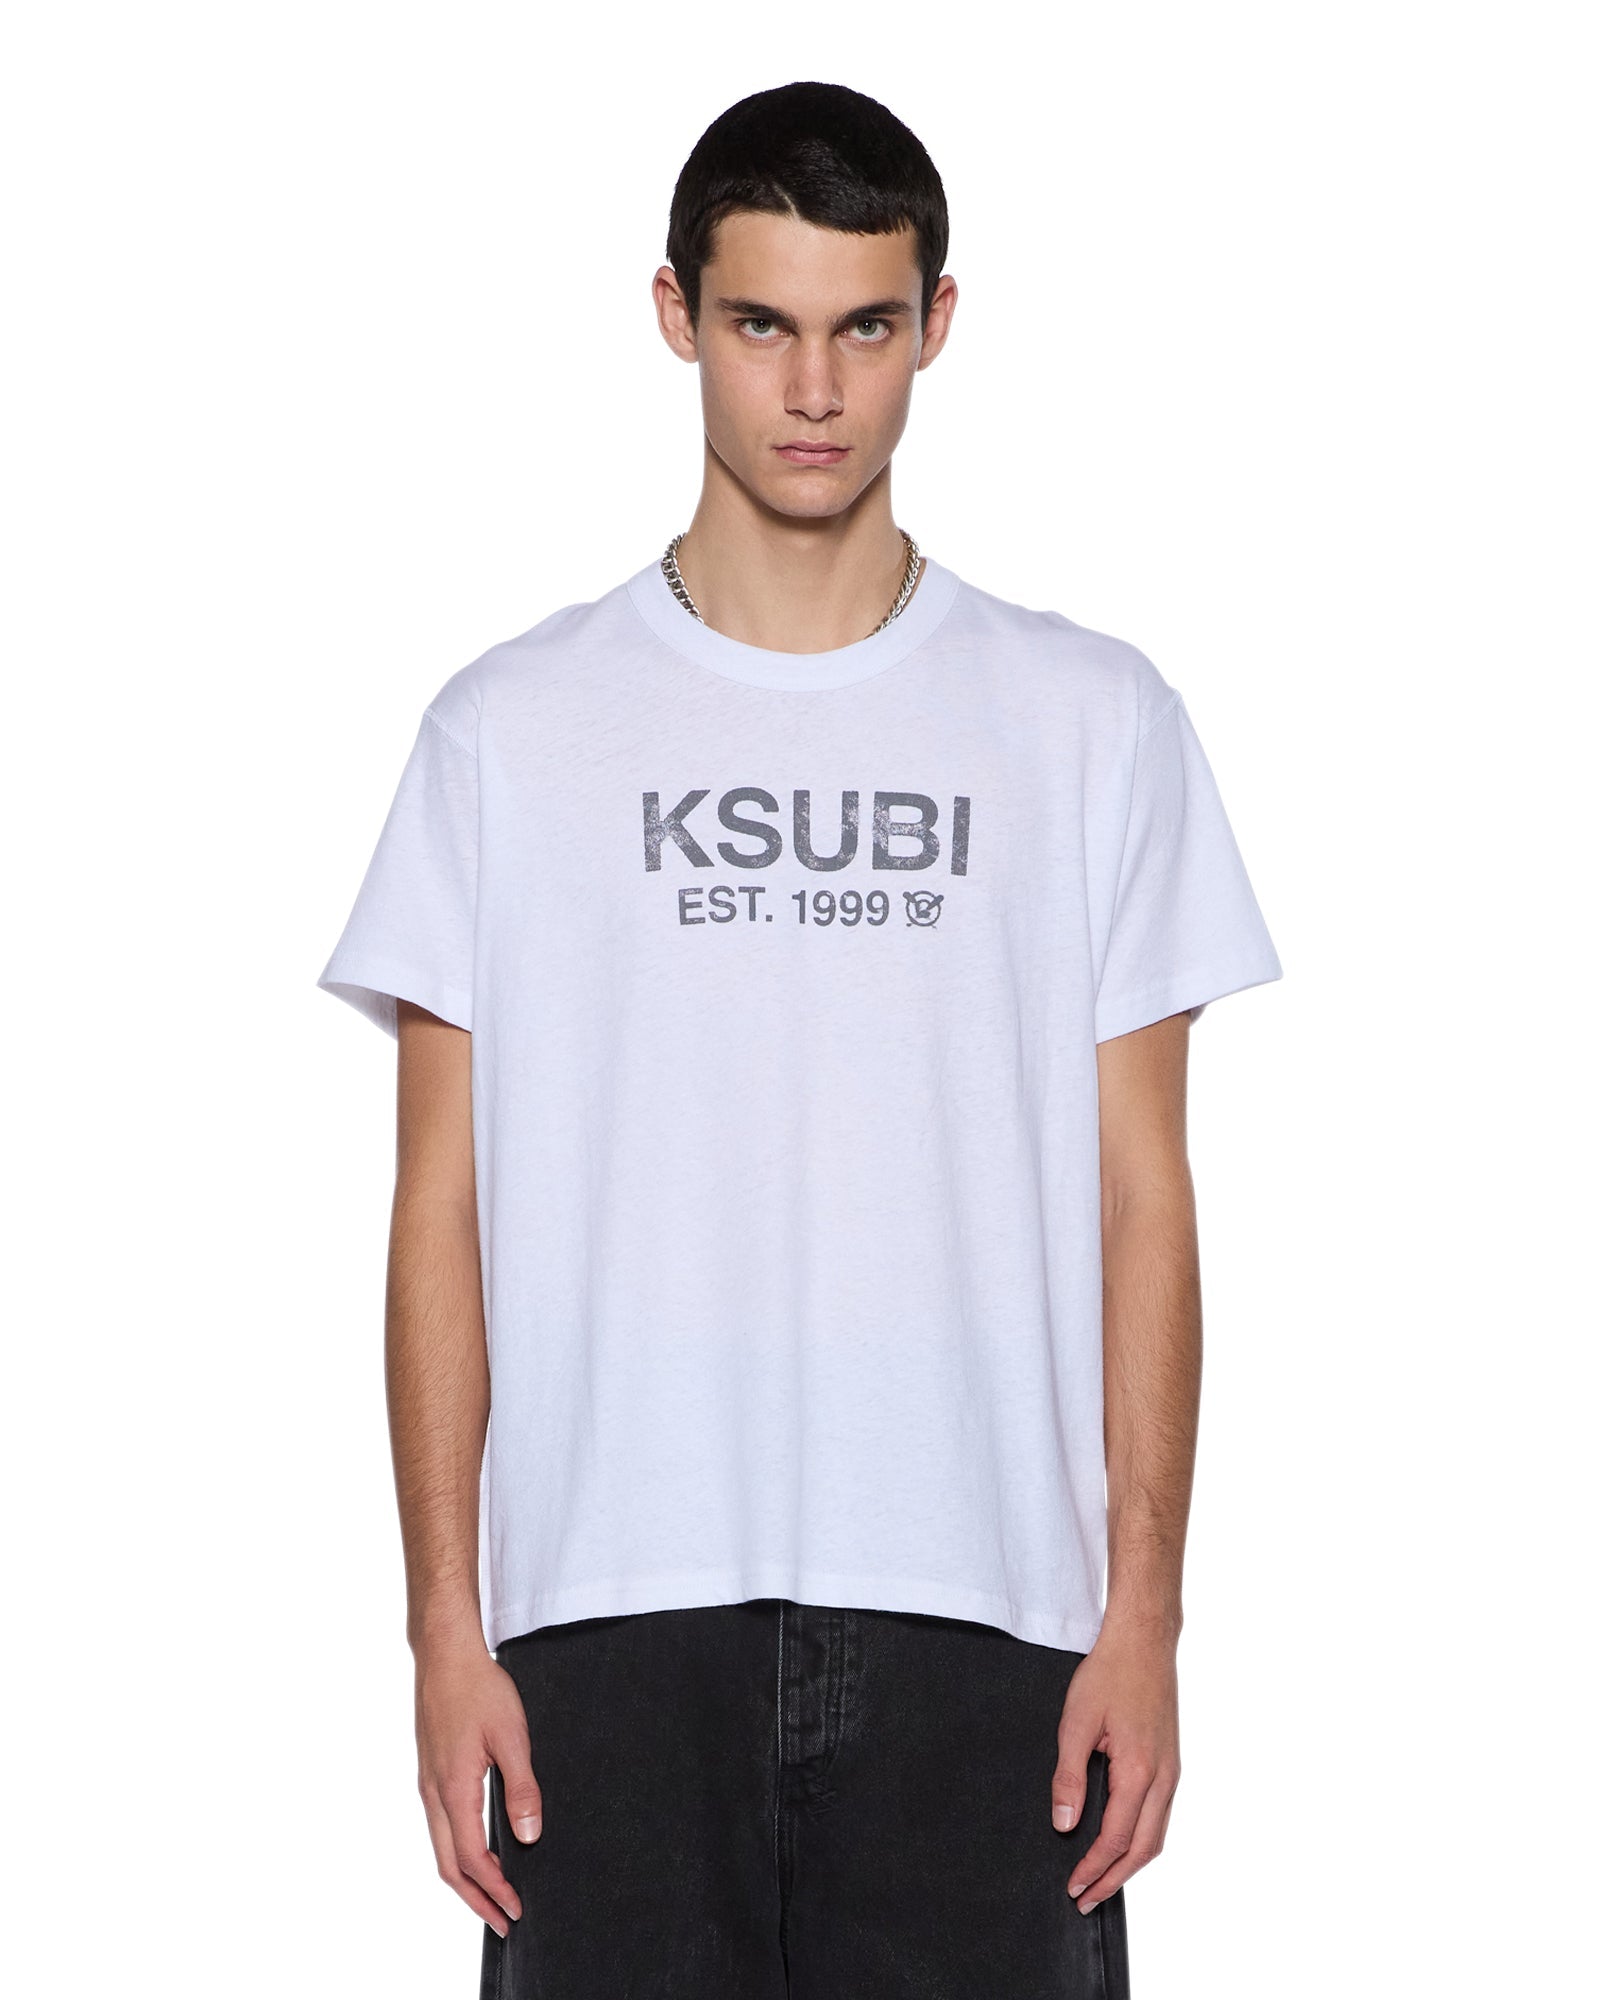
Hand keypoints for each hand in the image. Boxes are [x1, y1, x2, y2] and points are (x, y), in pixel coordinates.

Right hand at [414, 1638, 542, 1937]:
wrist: (446, 1654)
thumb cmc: (480, 1688)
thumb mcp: (512, 1736)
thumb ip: (522, 1788)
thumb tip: (529, 1836)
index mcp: (453, 1789)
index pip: (472, 1858)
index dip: (494, 1889)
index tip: (516, 1910)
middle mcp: (434, 1793)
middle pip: (449, 1866)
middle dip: (475, 1900)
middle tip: (503, 1922)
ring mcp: (428, 1783)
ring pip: (442, 1849)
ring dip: (466, 1878)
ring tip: (492, 1896)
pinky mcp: (431, 1772)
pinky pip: (441, 1828)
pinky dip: (458, 1852)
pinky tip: (479, 1850)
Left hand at [1050, 1618, 1179, 1914]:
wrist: (1143, 1641)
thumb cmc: (1109, 1674)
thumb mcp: (1075, 1722)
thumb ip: (1069, 1776)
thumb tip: (1064, 1823)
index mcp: (1140, 1771)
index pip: (1117, 1838)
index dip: (1094, 1868)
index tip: (1074, 1888)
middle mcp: (1164, 1778)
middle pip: (1144, 1849)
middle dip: (1114, 1879)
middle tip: (1086, 1900)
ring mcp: (1172, 1770)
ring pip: (1157, 1835)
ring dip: (1130, 1863)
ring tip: (1102, 1879)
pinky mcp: (1171, 1761)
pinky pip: (1160, 1814)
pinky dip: (1142, 1839)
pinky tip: (1122, 1840)